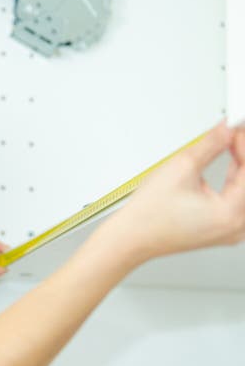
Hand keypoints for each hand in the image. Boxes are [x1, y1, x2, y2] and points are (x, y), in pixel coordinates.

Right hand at [108, 122, 244, 261]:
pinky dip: (237, 184)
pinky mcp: (222, 231)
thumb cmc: (149, 214)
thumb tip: (226, 129)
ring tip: (231, 148)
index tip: (236, 130)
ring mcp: (230, 232)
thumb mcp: (181, 168)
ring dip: (242, 170)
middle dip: (242, 156)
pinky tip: (231, 169)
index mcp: (230, 213)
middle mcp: (235, 227)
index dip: (242, 145)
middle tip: (233, 137)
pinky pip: (240, 204)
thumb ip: (211, 144)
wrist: (131, 236)